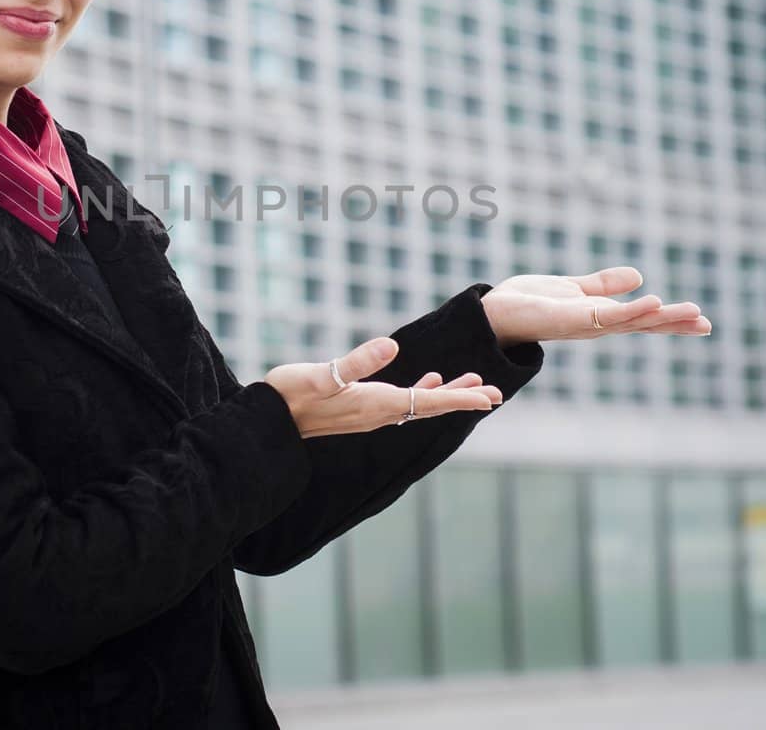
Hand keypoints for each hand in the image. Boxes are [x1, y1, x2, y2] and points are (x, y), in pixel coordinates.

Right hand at [262, 337, 501, 438]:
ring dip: (448, 394)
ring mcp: (371, 413)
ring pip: (421, 404)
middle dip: (464, 398)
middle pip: (432, 406)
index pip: (428, 401)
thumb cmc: (290, 394)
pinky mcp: (360, 409)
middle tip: (496, 394)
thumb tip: (390, 346)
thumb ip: (356, 362)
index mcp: (376, 404)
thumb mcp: (322, 374)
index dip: (461, 398)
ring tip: (474, 384)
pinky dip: (422, 390)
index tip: (491, 397)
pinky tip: (429, 380)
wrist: (269, 419)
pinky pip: (403, 401)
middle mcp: (379, 413)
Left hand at [481, 266, 710, 344]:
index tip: (702, 321)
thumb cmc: (530, 303)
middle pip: (643, 324)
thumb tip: (638, 276)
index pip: (642, 318)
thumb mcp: (574, 289)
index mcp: (600, 316)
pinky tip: (652, 301)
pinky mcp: (571, 319)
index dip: (670, 319)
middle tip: (707, 324)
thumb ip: (603, 285)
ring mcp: (586, 324)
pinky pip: (606, 315)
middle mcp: (597, 325)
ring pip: (631, 322)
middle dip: (674, 324)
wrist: (494, 311)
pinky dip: (630, 310)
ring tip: (693, 313)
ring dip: (661, 317)